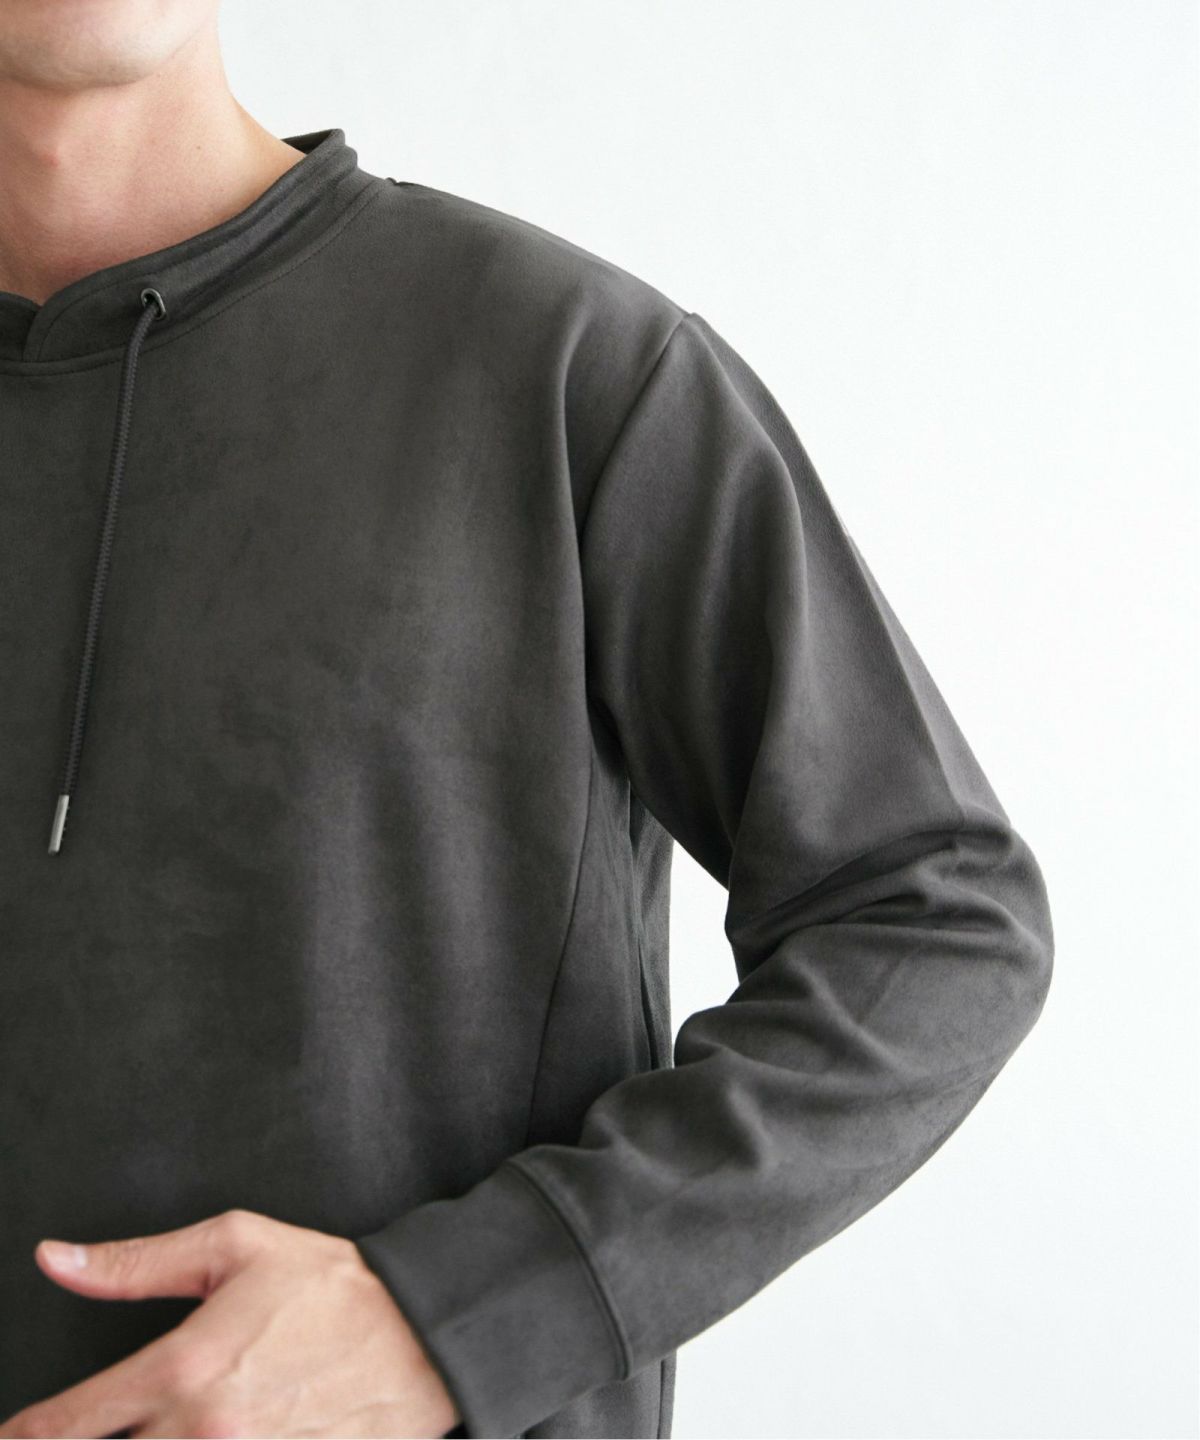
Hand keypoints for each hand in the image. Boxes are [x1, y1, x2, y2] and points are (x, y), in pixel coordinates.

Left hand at [0, 1208, 461, 1438]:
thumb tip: (57, 1259)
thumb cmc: (330, 1286)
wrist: (420, 1333)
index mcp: (184, 1367)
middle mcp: (204, 1431)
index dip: (27, 1435)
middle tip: (81, 1431)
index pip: (70, 1423)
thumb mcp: (234, 1247)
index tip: (14, 1435)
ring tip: (149, 1430)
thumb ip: (136, 1263)